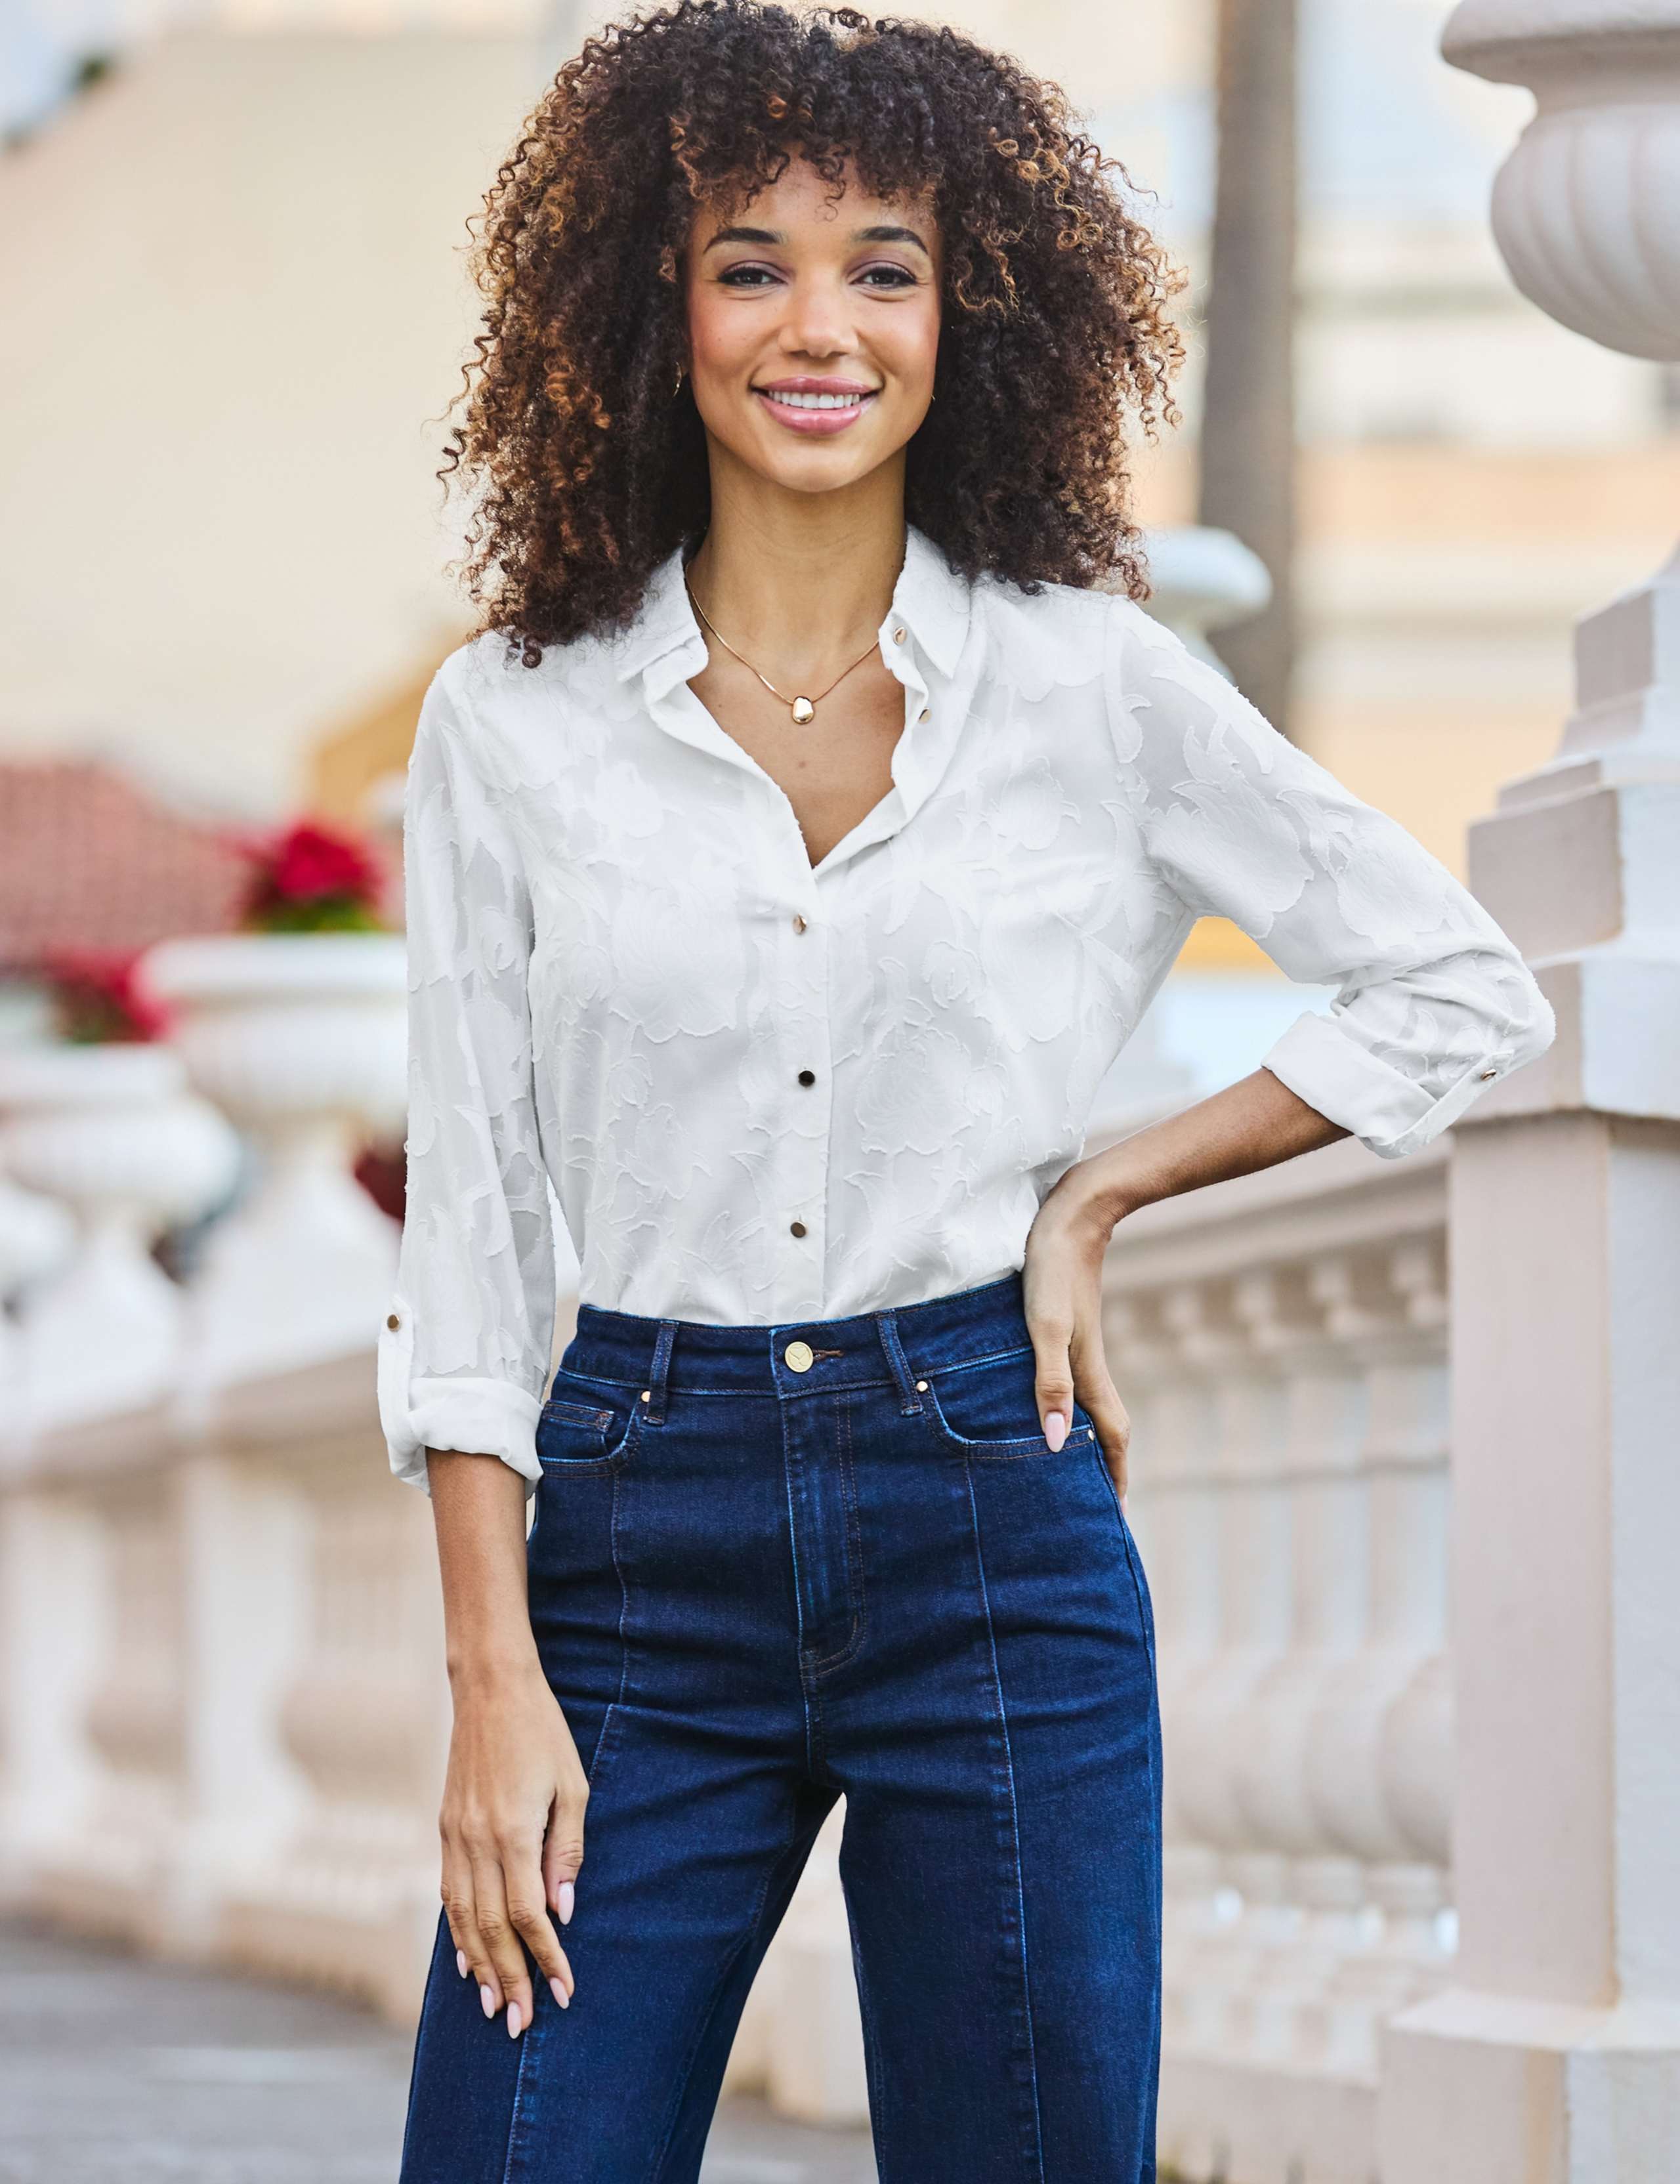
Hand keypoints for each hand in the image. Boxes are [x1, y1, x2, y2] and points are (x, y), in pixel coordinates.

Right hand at [439, 1656, 584, 2036]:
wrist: (489, 1688)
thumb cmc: (542, 1732)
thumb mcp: (572, 1787)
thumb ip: (567, 1852)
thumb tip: (564, 1911)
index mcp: (513, 1833)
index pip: (529, 1915)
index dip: (546, 1958)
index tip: (562, 1992)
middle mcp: (477, 1842)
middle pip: (491, 1928)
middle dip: (508, 1978)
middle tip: (521, 2023)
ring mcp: (454, 1836)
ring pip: (462, 1918)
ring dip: (478, 1965)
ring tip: (492, 2005)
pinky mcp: (444, 1828)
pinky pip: (447, 1892)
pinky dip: (455, 1930)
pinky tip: (465, 1956)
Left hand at [1021, 1163, 1130, 1504]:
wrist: (1074, 1213)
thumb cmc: (1052, 1269)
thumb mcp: (1044, 1327)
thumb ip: (1049, 1383)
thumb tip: (1054, 1444)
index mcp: (1087, 1372)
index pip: (1110, 1437)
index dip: (1114, 1476)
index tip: (1114, 1516)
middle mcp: (1088, 1364)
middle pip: (1104, 1427)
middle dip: (1103, 1466)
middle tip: (1093, 1503)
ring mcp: (1080, 1345)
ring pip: (1087, 1404)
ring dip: (1085, 1437)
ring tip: (1068, 1465)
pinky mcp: (1067, 1327)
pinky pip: (1071, 1380)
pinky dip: (1066, 1404)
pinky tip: (1046, 1404)